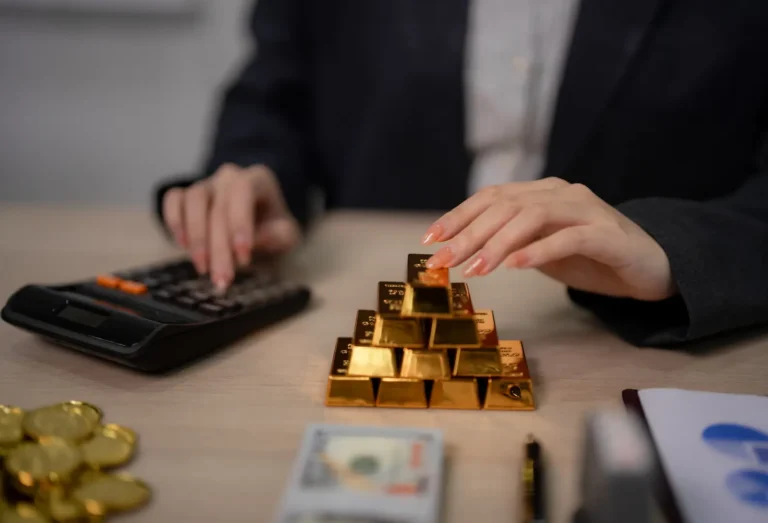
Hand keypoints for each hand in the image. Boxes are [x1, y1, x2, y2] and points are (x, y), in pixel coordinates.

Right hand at [162, 164, 299, 290]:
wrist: (259, 222)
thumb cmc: (274, 226)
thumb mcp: (287, 234)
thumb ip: (278, 235)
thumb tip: (253, 241)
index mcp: (258, 179)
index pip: (243, 190)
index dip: (239, 222)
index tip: (243, 257)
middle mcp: (230, 176)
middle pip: (218, 206)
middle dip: (219, 248)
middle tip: (222, 279)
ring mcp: (206, 184)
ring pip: (193, 201)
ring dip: (196, 238)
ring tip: (203, 267)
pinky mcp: (186, 195)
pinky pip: (173, 200)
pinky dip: (174, 221)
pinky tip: (183, 245)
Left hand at [421, 178, 676, 300]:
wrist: (652, 266)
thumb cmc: (592, 258)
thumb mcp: (542, 251)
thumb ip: (512, 243)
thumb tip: (464, 252)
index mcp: (542, 194)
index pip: (491, 198)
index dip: (458, 216)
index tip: (430, 241)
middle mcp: (562, 194)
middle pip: (505, 206)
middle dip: (468, 234)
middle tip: (441, 262)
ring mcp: (586, 210)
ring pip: (532, 217)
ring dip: (497, 244)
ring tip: (474, 269)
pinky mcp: (608, 234)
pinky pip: (568, 237)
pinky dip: (539, 250)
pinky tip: (515, 266)